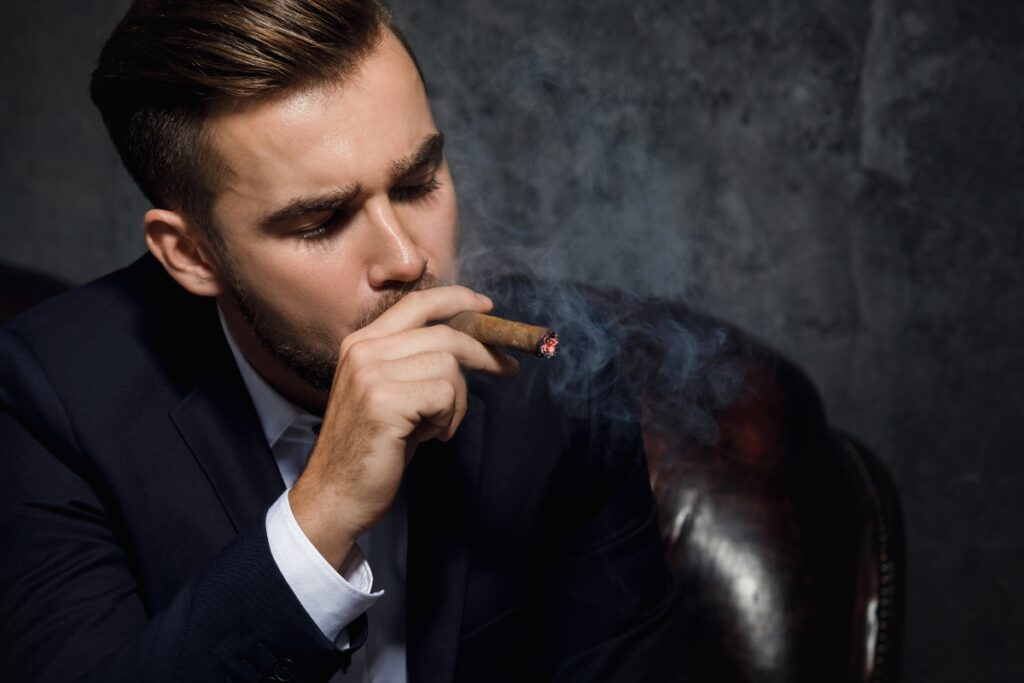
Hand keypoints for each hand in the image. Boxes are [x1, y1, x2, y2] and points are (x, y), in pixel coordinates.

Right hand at [289, 286, 518, 568]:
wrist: (335, 494)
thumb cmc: (372, 449)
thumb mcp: (389, 393)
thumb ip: (414, 363)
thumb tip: (470, 343)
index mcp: (361, 343)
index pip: (417, 302)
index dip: (457, 299)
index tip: (487, 308)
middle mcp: (363, 350)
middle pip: (444, 333)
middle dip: (484, 352)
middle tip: (508, 370)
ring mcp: (371, 373)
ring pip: (449, 365)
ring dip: (458, 402)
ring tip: (437, 427)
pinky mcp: (385, 401)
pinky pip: (446, 394)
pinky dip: (449, 419)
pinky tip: (429, 437)